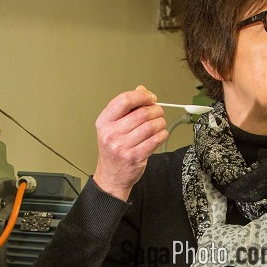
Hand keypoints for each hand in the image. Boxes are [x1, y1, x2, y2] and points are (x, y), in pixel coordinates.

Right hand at [92, 86, 168, 200]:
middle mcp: (111, 134)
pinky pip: (155, 140)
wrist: (111, 176)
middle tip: (158, 111)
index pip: (124, 100)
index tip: (150, 97)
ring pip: (151, 126)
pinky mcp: (135, 157)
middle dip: (156, 110)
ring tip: (159, 123)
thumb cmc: (113, 149)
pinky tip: (160, 134)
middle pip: (141, 113)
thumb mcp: (113, 126)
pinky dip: (162, 134)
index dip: (141, 96)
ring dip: (160, 122)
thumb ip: (127, 107)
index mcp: (104, 122)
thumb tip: (142, 91)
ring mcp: (122, 146)